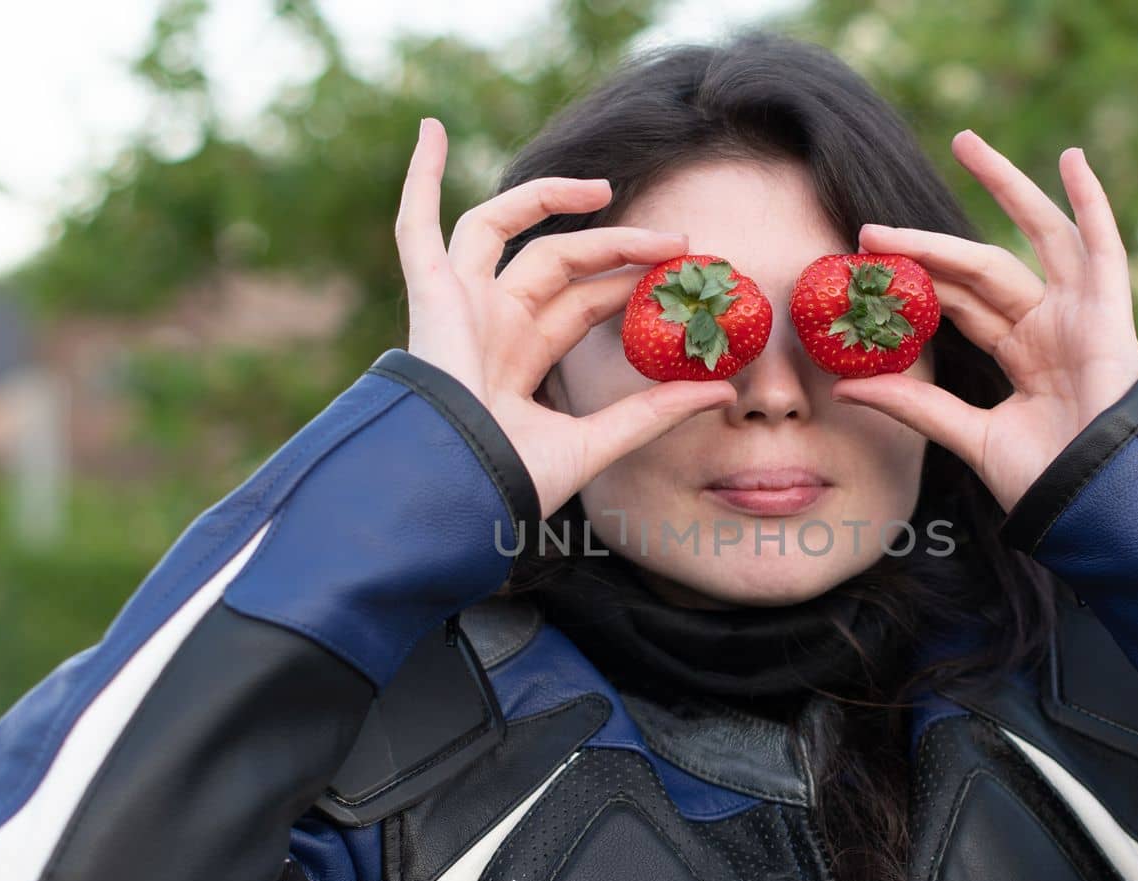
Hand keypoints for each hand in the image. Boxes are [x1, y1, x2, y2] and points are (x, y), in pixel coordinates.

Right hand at [396, 117, 737, 518]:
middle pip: (558, 263)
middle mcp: (490, 325)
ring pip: (503, 229)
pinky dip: (419, 177)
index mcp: (522, 360)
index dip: (628, 281)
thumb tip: (722, 392)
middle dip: (617, 247)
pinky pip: (415, 225)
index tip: (681, 270)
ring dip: (548, 199)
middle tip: (676, 241)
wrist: (456, 492)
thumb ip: (653, 414)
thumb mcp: (594, 443)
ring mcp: (460, 305)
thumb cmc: (510, 480)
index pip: (582, 302)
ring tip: (602, 188)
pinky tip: (432, 131)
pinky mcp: (430, 294)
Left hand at [830, 130, 1137, 513]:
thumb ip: (916, 406)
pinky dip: (1092, 202)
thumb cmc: (1044, 481)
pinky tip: (1071, 160)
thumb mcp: (967, 437)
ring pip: (1035, 237)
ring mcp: (1079, 315)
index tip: (862, 266)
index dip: (914, 282)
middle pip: (981, 265)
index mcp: (1019, 355)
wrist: (1096, 502)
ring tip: (965, 143)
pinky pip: (1103, 246)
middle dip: (929, 243)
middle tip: (872, 226)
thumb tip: (848, 390)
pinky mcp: (1110, 312)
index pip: (957, 303)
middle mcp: (1047, 327)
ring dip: (1004, 187)